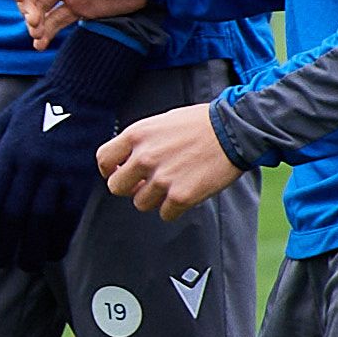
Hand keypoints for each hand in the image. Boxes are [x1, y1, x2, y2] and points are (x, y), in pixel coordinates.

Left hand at [0, 23, 148, 268]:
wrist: (81, 90)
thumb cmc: (37, 108)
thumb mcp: (3, 125)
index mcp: (9, 151)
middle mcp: (31, 164)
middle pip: (14, 214)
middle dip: (5, 243)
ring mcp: (58, 171)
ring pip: (42, 219)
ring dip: (33, 247)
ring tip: (27, 264)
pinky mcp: (82, 176)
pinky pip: (70, 214)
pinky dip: (61, 237)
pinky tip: (54, 251)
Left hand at [96, 103, 238, 218]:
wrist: (234, 129)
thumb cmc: (200, 123)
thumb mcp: (161, 122)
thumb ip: (141, 141)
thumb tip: (127, 163)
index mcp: (136, 134)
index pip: (103, 159)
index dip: (110, 170)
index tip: (119, 173)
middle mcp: (144, 157)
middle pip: (117, 187)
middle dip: (130, 188)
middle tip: (146, 184)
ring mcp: (161, 179)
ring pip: (141, 203)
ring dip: (155, 198)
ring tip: (174, 183)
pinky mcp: (180, 196)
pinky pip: (165, 214)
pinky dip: (174, 208)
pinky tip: (187, 191)